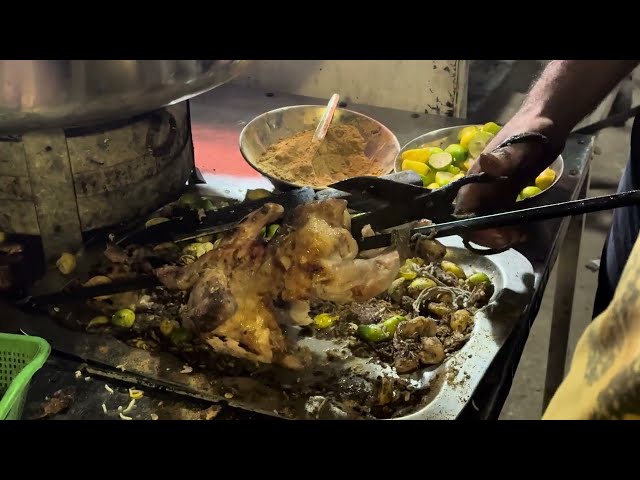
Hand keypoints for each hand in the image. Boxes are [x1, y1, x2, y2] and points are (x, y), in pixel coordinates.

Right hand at [454, 117, 565, 249]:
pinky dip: (508, 227)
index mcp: (476, 177)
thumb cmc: (531, 130)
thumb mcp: (520, 143)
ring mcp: (491, 192)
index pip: (464, 210)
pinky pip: (499, 216)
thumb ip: (503, 156)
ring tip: (520, 235)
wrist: (546, 121)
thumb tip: (485, 162)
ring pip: (485, 221)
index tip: (499, 234)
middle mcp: (479, 187)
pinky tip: (524, 230)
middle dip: (488, 235)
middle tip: (512, 239)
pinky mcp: (504, 194)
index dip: (475, 227)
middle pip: (472, 220)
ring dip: (498, 234)